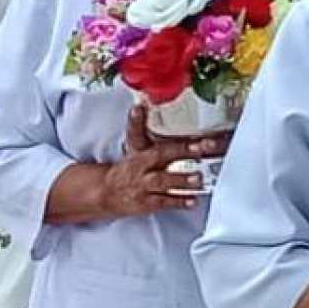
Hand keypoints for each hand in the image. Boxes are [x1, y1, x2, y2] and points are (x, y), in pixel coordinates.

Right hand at [97, 108, 226, 217]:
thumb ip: (141, 127)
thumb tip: (142, 104)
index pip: (139, 133)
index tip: (147, 111)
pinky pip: (162, 202)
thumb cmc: (129, 168)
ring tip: (199, 178)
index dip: (141, 122)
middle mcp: (140, 167)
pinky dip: (178, 201)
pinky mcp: (145, 202)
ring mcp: (142, 185)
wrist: (107, 192)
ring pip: (162, 181)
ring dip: (181, 179)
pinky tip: (192, 201)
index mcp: (137, 151)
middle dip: (181, 151)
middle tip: (201, 147)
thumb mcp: (135, 147)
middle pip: (160, 156)